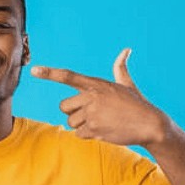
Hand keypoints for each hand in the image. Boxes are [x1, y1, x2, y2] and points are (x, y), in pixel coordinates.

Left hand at [30, 48, 168, 146]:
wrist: (150, 124)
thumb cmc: (137, 104)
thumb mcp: (127, 84)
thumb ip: (120, 68)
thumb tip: (126, 50)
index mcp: (96, 84)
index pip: (68, 76)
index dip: (49, 73)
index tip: (34, 70)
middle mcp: (92, 96)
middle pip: (63, 106)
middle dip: (73, 112)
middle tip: (91, 114)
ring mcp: (92, 113)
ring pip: (71, 122)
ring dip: (82, 125)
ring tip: (101, 122)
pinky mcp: (94, 128)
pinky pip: (78, 134)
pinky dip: (88, 135)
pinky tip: (103, 130)